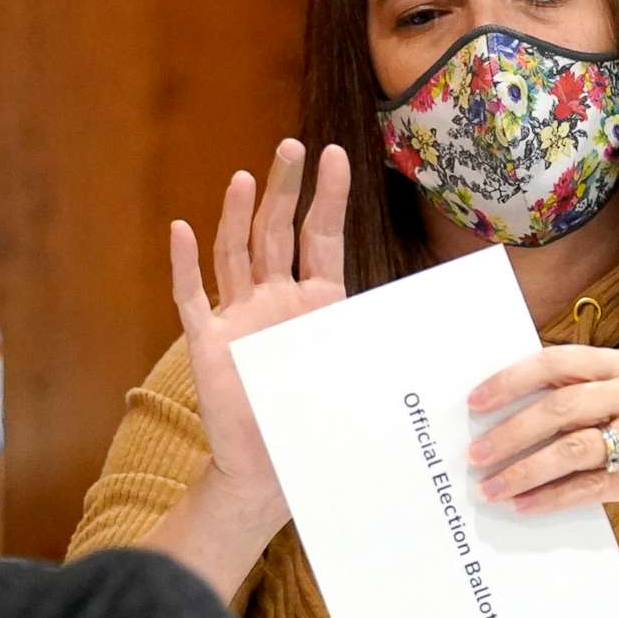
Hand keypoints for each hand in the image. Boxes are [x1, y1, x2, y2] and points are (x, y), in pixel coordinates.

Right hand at [169, 140, 350, 527]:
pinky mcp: (207, 342)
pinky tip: (180, 229)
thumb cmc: (317, 423)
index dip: (328, 197)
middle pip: (275, 231)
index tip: (336, 155)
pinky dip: (184, 264)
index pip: (322, 237)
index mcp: (316, 302)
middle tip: (290, 147)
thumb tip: (437, 332)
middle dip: (284, 189)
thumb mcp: (357, 374)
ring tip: (243, 177)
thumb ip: (379, 344)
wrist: (271, 470)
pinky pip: (192, 297)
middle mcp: (275, 298)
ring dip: (236, 216)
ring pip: (235, 253)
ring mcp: (239, 316)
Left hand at [468, 345, 618, 566]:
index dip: (512, 380)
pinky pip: (589, 488)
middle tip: (476, 455)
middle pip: (561, 407)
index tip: (475, 403)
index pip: (558, 362)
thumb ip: (570, 401)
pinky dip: (551, 497)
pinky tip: (524, 505)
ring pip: (572, 449)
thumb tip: (494, 412)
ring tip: (491, 487)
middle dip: (511, 432)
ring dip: (524, 471)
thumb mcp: (612, 410)